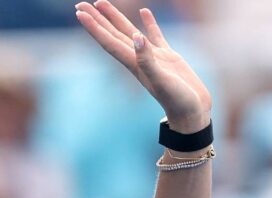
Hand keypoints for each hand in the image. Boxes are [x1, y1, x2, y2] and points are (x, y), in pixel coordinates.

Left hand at [75, 1, 211, 132]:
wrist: (192, 113)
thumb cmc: (177, 101)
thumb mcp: (162, 81)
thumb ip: (148, 60)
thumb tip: (136, 37)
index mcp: (134, 64)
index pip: (109, 41)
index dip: (94, 27)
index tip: (79, 12)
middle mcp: (139, 59)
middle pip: (113, 34)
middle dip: (97, 19)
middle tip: (80, 3)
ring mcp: (153, 57)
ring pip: (129, 32)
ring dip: (115, 18)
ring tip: (102, 3)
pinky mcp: (167, 57)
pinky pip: (155, 35)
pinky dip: (149, 22)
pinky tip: (144, 11)